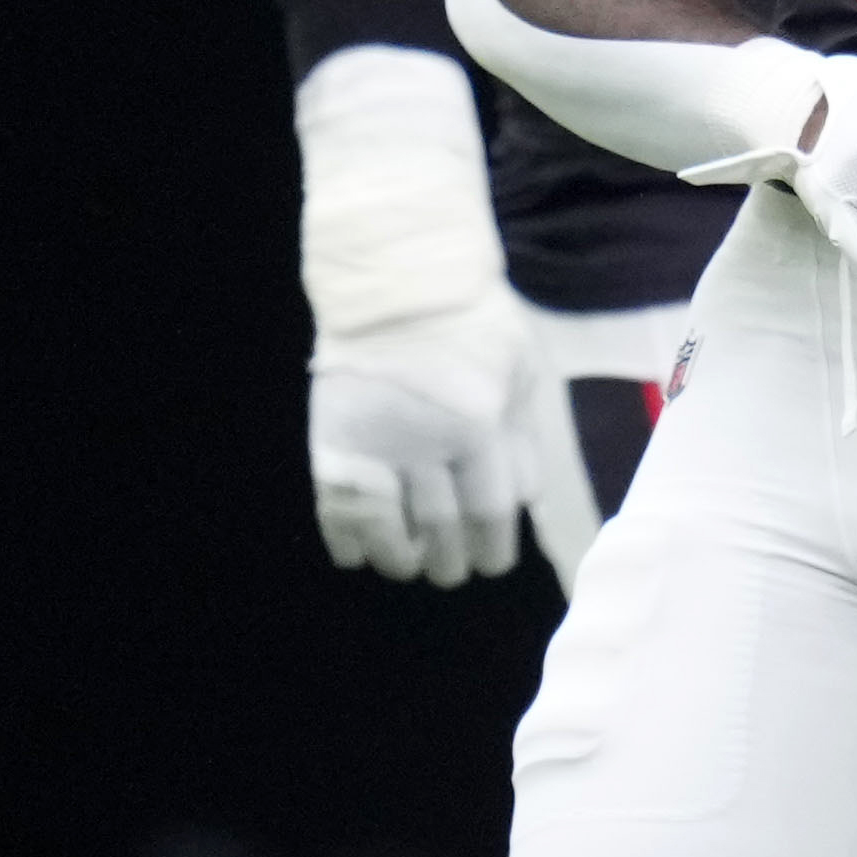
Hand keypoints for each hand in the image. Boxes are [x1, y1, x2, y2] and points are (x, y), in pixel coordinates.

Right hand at [304, 288, 534, 586]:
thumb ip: (523, 441)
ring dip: (399, 559)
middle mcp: (424, 446)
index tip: (491, 562)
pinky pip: (337, 511)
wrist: (395, 286)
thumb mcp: (521, 373)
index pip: (489, 513)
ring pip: (387, 532)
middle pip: (440, 530)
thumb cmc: (473, 325)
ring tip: (409, 564)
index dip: (491, 548)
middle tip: (451, 570)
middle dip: (448, 561)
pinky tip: (360, 553)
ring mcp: (373, 448)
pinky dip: (349, 541)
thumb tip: (524, 502)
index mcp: (478, 428)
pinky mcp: (331, 445)